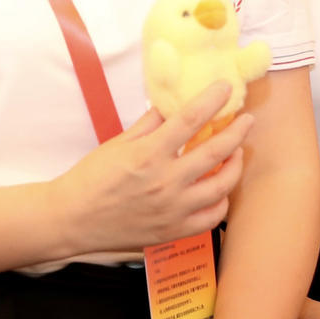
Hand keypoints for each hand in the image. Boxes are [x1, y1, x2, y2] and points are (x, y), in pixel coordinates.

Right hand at [50, 82, 248, 254]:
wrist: (73, 219)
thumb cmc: (92, 178)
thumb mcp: (118, 143)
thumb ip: (150, 124)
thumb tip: (173, 104)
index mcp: (149, 154)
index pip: (190, 119)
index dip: (212, 99)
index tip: (225, 88)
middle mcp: (165, 182)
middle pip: (216, 151)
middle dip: (237, 131)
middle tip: (246, 120)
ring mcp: (173, 209)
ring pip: (222, 187)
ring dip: (235, 165)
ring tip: (236, 153)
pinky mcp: (174, 231)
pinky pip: (212, 217)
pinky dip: (222, 201)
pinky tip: (219, 189)